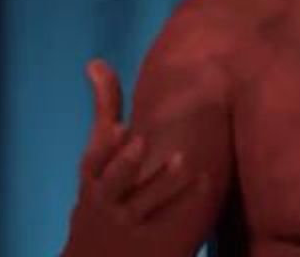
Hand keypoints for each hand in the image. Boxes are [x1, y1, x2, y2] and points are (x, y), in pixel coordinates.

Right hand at [62, 59, 192, 255]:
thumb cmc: (103, 193)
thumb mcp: (99, 157)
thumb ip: (105, 109)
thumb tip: (95, 61)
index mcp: (95, 177)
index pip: (93, 161)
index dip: (104, 146)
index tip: (119, 128)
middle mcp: (107, 200)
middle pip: (111, 184)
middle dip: (123, 165)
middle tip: (140, 142)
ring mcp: (127, 222)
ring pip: (143, 204)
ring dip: (161, 183)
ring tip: (182, 160)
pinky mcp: (150, 239)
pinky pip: (167, 222)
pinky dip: (183, 203)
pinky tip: (206, 182)